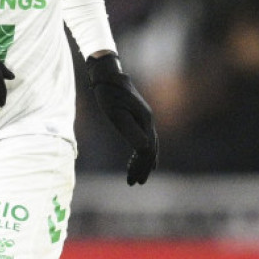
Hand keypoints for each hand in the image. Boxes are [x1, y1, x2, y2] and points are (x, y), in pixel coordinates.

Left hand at [86, 52, 157, 184]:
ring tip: (137, 176)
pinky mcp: (138, 116)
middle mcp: (149, 120)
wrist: (107, 75)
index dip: (141, 167)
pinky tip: (136, 156)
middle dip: (144, 168)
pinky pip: (144, 137)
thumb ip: (131, 131)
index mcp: (145, 121)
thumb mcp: (116, 114)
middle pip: (151, 149)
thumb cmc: (109, 94)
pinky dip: (141, 151)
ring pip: (149, 144)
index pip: (147, 151)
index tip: (132, 181)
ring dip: (144, 161)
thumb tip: (145, 150)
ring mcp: (145, 118)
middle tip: (136, 184)